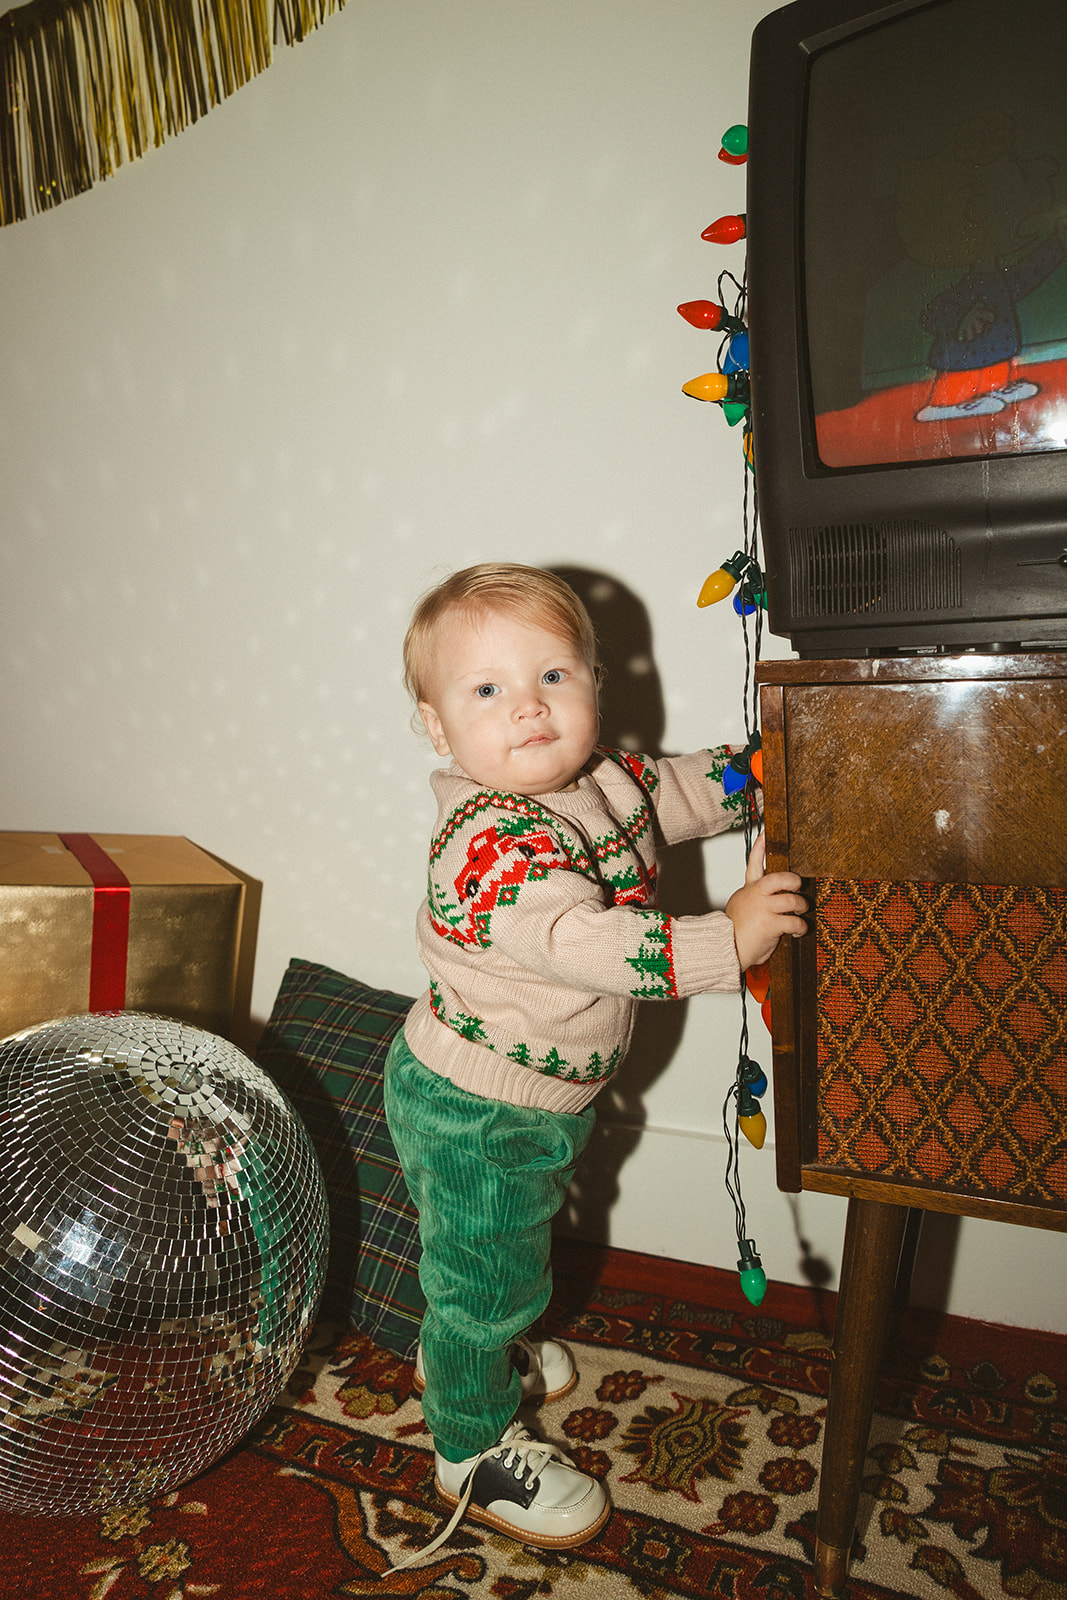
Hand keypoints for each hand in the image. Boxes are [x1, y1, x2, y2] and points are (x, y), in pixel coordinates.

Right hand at [725, 833, 807, 970]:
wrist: (725, 949)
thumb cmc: (735, 932)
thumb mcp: (742, 907)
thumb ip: (757, 898)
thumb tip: (775, 895)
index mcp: (749, 890)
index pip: (754, 864)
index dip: (760, 847)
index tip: (766, 834)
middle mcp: (756, 896)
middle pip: (779, 878)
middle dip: (793, 881)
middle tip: (798, 886)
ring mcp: (763, 909)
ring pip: (792, 900)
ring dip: (801, 907)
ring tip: (800, 912)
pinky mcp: (771, 924)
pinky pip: (794, 921)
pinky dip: (800, 927)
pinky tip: (797, 931)